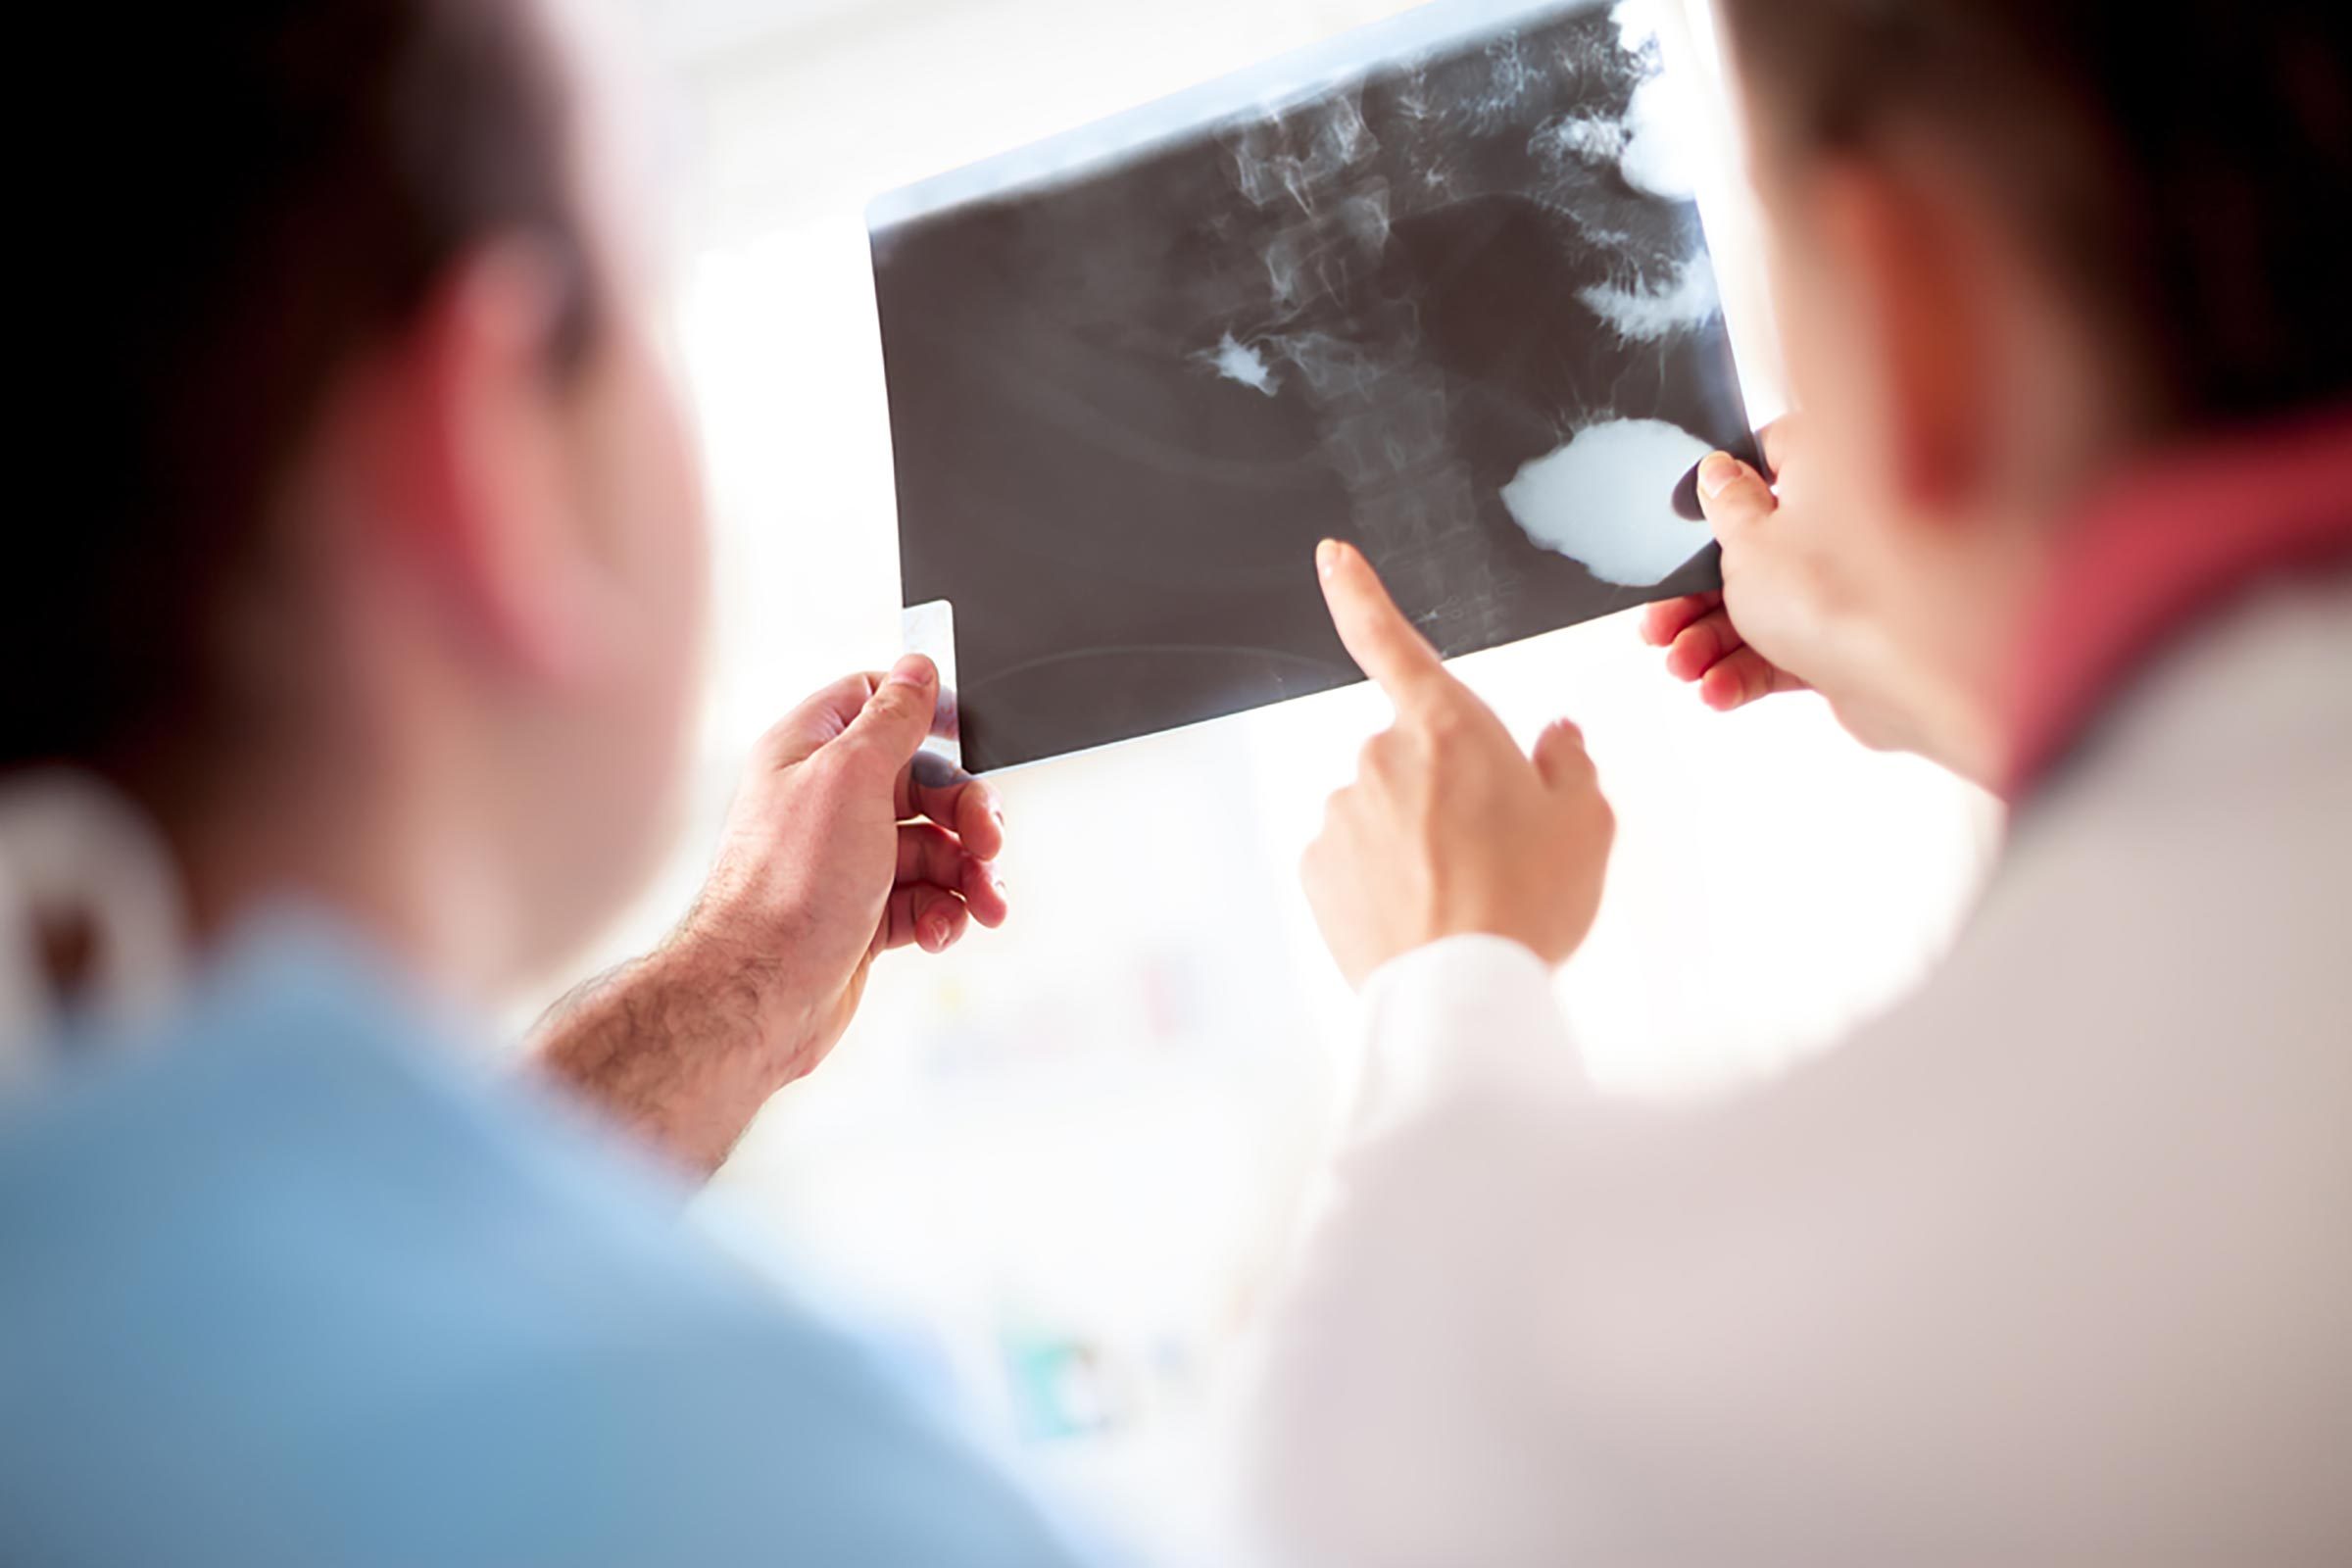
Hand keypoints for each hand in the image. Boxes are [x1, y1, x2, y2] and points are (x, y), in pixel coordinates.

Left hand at [535, 657, 1006, 1174]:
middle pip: (923, 783)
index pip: (874, 703)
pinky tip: (943, 931)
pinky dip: (944, 914)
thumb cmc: (790, 887)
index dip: (924, 713)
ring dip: (968, 876)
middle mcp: (825, 802)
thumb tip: (917, 666)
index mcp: (810, 751)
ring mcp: (844, 862)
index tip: (967, 736)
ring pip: (932, 849)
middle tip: (989, 844)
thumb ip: (892, 718)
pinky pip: (923, 900)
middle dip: (967, 815)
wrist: (758, 997)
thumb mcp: (851, 778)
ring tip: (984, 906)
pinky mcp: (860, 915)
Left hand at [1302, 541, 1613, 988]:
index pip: (1392, 642)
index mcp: (1447, 726)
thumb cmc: (1528, 901)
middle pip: (1414, 755)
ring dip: (1416, 840)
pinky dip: (1384, 880)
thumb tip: (1554, 737)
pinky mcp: (1316, 866)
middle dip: (1446, 789)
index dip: (1359, 592)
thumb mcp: (1584, 822)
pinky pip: (1354, 858)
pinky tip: (1421, 916)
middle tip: (1493, 851)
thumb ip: (1567, 763)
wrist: (1460, 991)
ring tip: (1462, 896)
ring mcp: (1341, 812)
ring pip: (1384, 811)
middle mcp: (1380, 757)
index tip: (1330, 556)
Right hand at [1641, 417, 1993, 780]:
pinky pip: (1789, 647)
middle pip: (1751, 550)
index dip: (1716, 495)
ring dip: (1713, 641)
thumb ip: (1725, 507)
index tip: (1684, 526)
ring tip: (1684, 668)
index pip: (1765, 460)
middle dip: (1697, 597)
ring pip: (1764, 605)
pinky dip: (1750, 668)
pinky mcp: (1853, 638)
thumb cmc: (1834, 591)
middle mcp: (1844, 519)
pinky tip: (1717, 690)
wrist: (1912, 675)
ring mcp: (1850, 582)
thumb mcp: (1747, 543)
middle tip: (1660, 627)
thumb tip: (1718, 471)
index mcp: (1826, 466)